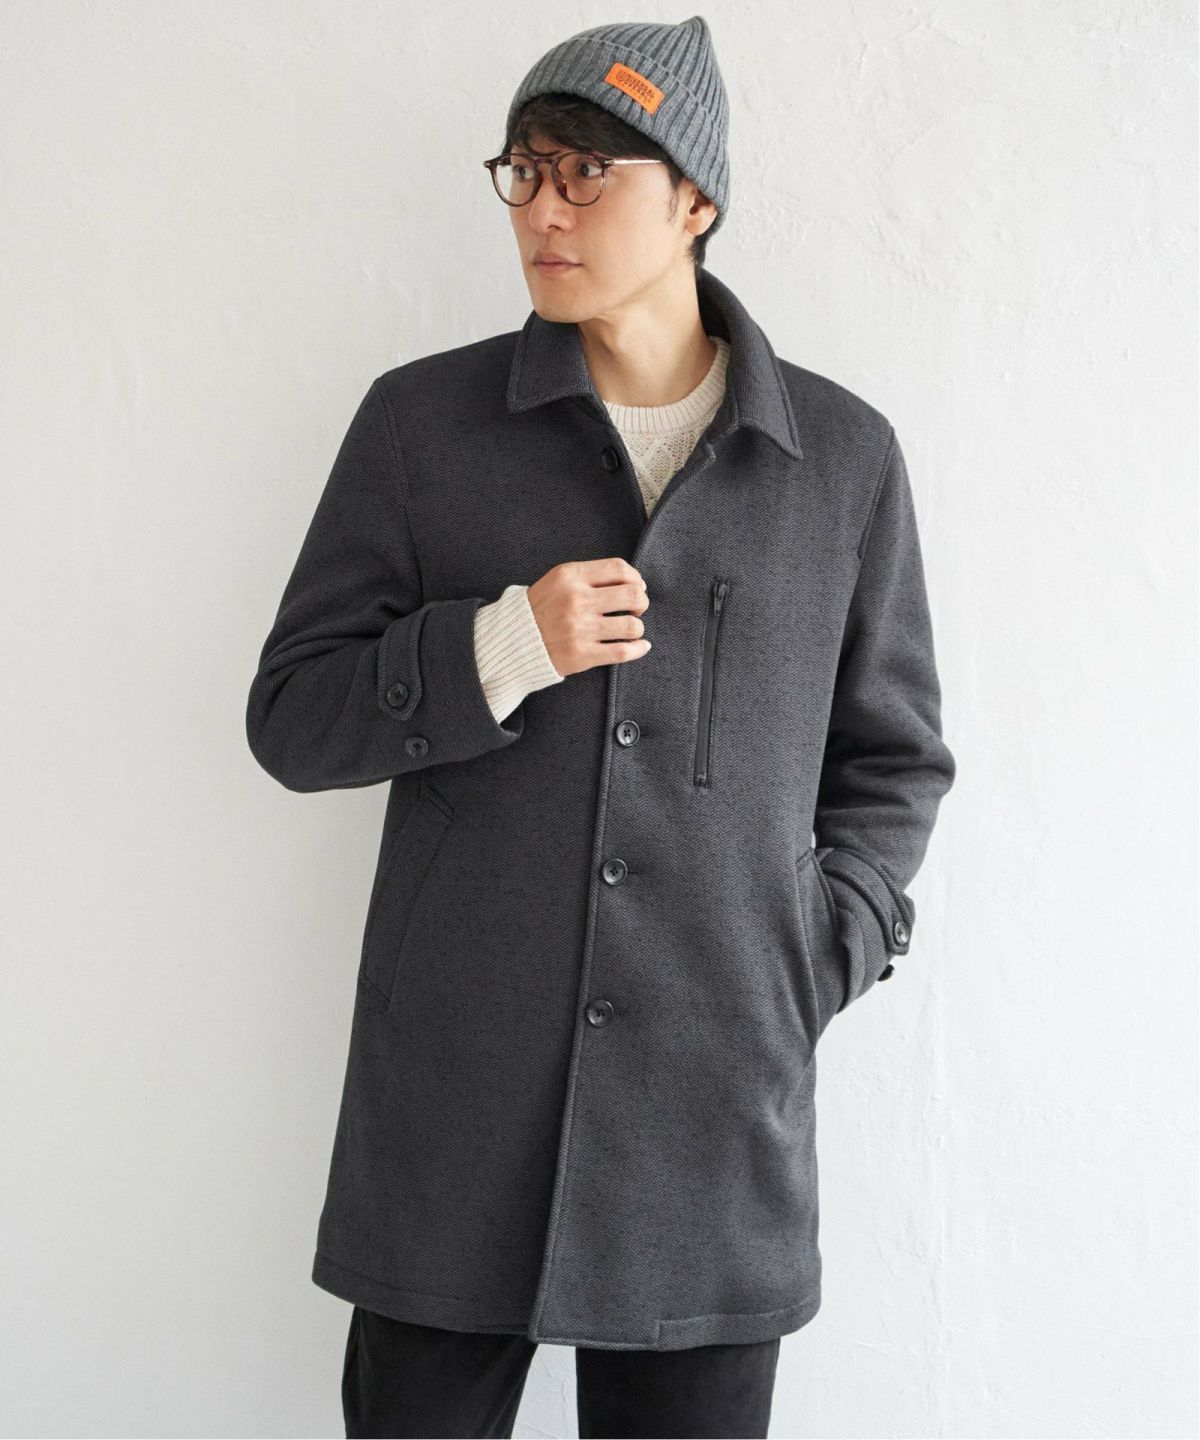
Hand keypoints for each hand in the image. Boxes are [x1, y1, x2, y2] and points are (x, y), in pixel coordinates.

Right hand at [527, 558, 650, 676]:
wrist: (512, 641)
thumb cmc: (539, 609)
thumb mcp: (557, 581)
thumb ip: (589, 576)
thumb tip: (632, 581)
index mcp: (570, 576)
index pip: (619, 568)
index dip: (635, 578)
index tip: (636, 587)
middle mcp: (576, 600)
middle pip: (632, 595)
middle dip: (641, 602)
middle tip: (636, 609)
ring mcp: (580, 628)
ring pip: (632, 625)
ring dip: (637, 627)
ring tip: (630, 629)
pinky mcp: (581, 654)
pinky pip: (623, 651)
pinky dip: (638, 648)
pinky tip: (640, 646)